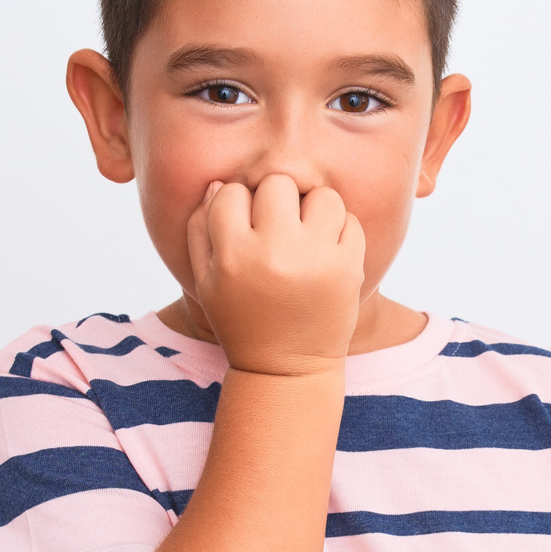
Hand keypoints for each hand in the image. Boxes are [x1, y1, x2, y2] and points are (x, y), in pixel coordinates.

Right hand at [185, 174, 364, 376]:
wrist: (286, 368)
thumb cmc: (240, 319)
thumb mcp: (205, 281)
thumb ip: (200, 228)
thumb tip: (220, 183)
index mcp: (234, 255)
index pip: (232, 192)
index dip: (237, 206)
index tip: (244, 230)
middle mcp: (275, 252)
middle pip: (278, 183)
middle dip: (277, 200)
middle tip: (278, 227)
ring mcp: (317, 259)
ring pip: (322, 195)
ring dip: (314, 210)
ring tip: (306, 235)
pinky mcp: (349, 268)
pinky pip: (350, 220)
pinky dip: (339, 231)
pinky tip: (325, 252)